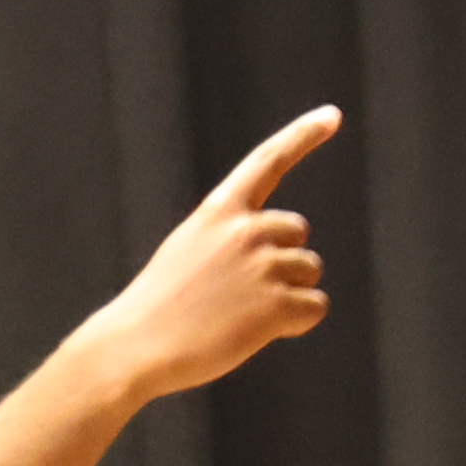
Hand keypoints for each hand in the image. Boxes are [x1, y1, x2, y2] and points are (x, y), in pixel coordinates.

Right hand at [83, 108, 336, 396]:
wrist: (133, 350)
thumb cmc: (157, 309)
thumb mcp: (186, 252)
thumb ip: (231, 239)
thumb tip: (283, 253)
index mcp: (218, 212)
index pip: (267, 162)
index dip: (302, 136)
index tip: (331, 116)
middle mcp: (245, 231)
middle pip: (298, 235)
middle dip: (281, 262)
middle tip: (237, 294)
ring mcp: (263, 267)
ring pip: (309, 272)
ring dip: (287, 295)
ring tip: (240, 316)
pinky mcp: (276, 305)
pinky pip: (314, 307)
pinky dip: (296, 323)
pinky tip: (257, 332)